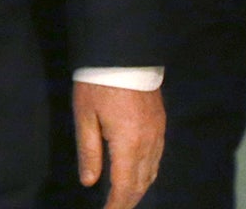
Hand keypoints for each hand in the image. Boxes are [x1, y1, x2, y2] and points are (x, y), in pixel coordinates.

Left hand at [73, 80, 163, 208]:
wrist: (123, 53)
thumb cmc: (98, 83)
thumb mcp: (85, 116)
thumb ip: (88, 151)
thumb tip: (89, 181)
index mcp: (128, 144)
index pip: (124, 186)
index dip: (116, 204)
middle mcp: (148, 143)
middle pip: (141, 183)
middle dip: (128, 200)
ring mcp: (158, 133)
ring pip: (152, 172)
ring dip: (139, 188)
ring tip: (124, 197)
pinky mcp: (160, 123)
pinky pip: (157, 157)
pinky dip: (147, 172)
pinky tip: (137, 173)